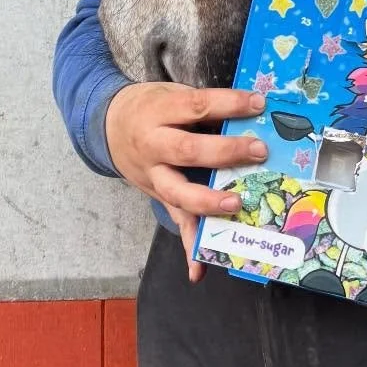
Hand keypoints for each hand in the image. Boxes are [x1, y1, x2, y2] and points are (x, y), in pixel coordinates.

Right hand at [105, 83, 268, 282]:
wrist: (108, 126)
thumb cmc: (151, 107)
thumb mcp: (172, 95)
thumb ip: (204, 108)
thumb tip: (251, 116)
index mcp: (159, 112)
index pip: (196, 106)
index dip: (228, 104)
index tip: (257, 103)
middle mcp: (153, 145)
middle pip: (187, 151)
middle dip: (225, 152)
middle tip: (258, 151)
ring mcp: (154, 176)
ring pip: (178, 192)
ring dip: (208, 201)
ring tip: (236, 204)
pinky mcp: (159, 197)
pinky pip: (174, 222)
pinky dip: (187, 247)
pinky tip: (199, 270)